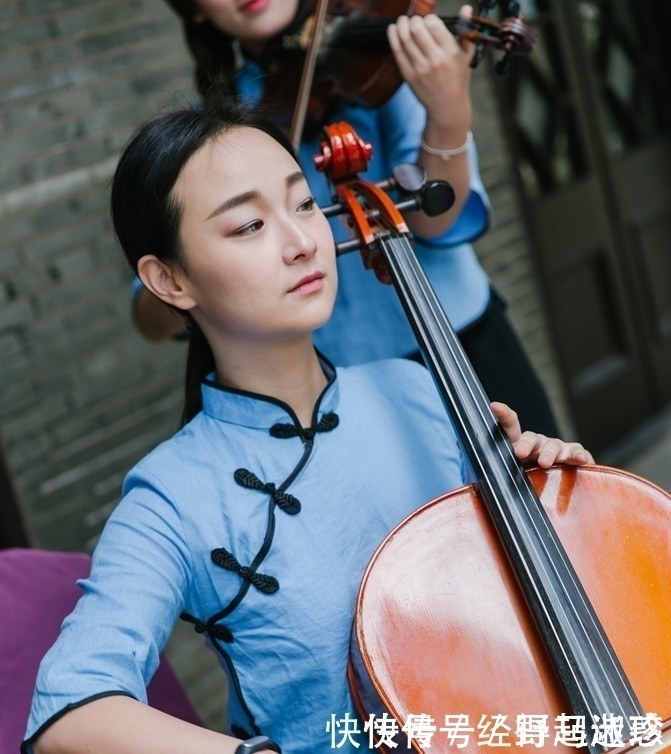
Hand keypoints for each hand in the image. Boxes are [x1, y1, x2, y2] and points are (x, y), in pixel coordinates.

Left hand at [386, 7, 473, 132]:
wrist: (447, 107)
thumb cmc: (457, 80)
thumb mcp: (466, 55)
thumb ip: (465, 30)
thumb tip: (466, 8)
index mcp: (450, 52)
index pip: (434, 24)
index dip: (428, 18)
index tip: (427, 20)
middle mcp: (435, 60)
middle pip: (417, 29)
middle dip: (413, 20)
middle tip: (413, 20)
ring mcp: (420, 69)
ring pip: (405, 39)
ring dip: (401, 26)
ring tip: (401, 21)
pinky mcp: (409, 76)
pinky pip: (398, 53)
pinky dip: (393, 38)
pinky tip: (392, 30)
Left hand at [491, 402, 594, 468]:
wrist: (556, 484)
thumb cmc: (530, 476)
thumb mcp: (513, 471)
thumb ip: (503, 469)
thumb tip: (483, 477)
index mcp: (520, 444)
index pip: (510, 427)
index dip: (504, 415)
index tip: (495, 407)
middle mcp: (539, 442)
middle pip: (531, 438)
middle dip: (526, 445)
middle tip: (520, 453)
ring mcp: (557, 447)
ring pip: (553, 446)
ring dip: (548, 454)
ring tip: (544, 463)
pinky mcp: (573, 454)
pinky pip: (576, 452)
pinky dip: (579, 455)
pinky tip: (582, 460)